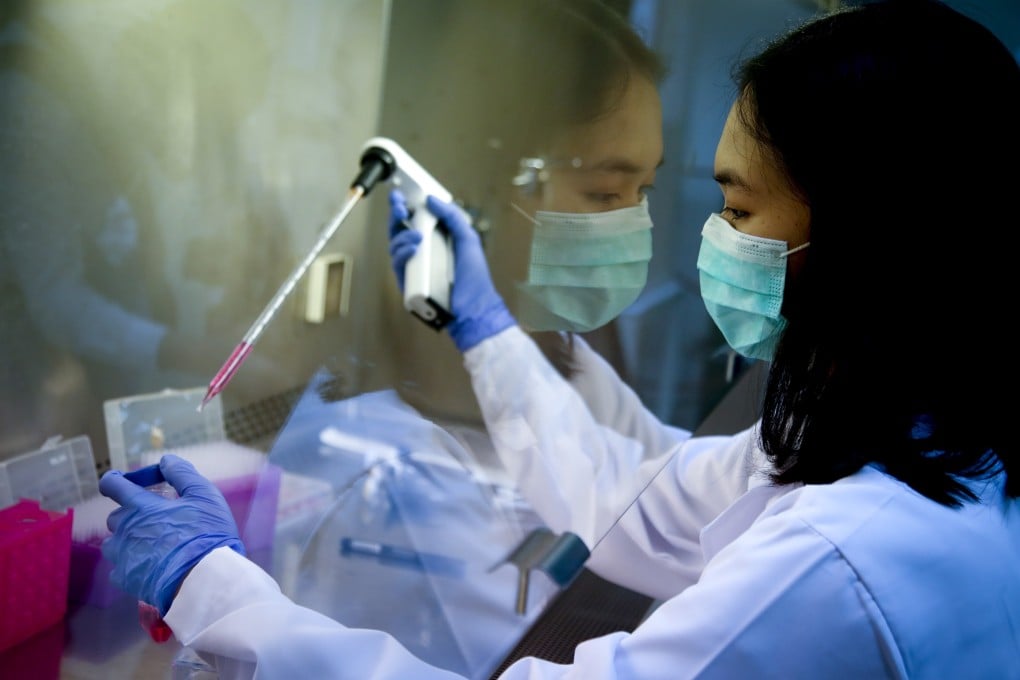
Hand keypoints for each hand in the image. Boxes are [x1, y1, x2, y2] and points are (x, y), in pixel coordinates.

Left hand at [99, 454, 244, 616]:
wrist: (204, 579)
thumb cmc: (207, 534)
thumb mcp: (205, 495)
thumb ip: (183, 474)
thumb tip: (166, 459)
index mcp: (141, 506)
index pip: (112, 485)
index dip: (114, 479)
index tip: (120, 481)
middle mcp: (125, 529)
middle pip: (115, 516)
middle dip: (132, 515)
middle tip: (157, 521)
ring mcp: (122, 555)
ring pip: (114, 543)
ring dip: (128, 541)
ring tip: (153, 546)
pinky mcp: (125, 579)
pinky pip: (120, 568)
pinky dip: (132, 564)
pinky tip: (151, 567)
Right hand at [388, 189, 515, 350]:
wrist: (473, 307)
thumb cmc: (474, 277)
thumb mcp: (468, 239)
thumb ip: (452, 216)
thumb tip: (432, 200)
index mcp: (436, 239)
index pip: (417, 218)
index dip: (407, 205)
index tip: (401, 193)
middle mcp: (423, 251)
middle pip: (401, 228)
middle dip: (397, 214)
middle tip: (398, 205)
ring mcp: (414, 266)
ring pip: (396, 243)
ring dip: (403, 234)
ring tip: (417, 237)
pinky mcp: (408, 281)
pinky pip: (398, 263)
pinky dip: (403, 252)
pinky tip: (413, 249)